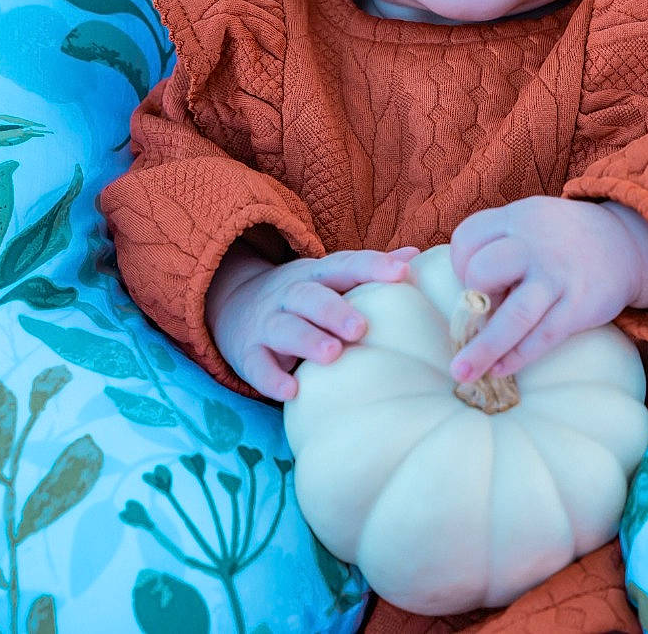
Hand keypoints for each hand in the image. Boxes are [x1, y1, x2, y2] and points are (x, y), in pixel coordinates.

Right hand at [207, 246, 418, 400]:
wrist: (232, 304)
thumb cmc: (302, 297)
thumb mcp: (330, 278)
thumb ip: (368, 271)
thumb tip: (415, 255)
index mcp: (317, 274)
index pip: (345, 265)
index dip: (372, 266)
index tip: (401, 272)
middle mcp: (290, 295)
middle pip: (311, 297)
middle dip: (335, 311)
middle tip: (361, 328)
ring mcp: (267, 323)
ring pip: (285, 329)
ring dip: (307, 340)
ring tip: (332, 355)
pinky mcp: (248, 352)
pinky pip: (257, 366)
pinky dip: (271, 379)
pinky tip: (290, 392)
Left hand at [447, 198, 647, 383]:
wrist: (625, 245)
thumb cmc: (562, 240)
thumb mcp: (530, 223)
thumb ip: (498, 247)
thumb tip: (464, 300)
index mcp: (518, 218)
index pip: (467, 237)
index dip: (460, 265)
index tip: (472, 281)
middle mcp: (535, 243)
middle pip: (482, 272)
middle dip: (472, 298)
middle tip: (483, 308)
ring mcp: (558, 276)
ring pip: (512, 316)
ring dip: (482, 349)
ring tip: (461, 374)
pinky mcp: (578, 306)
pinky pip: (541, 337)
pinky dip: (516, 357)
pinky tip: (500, 369)